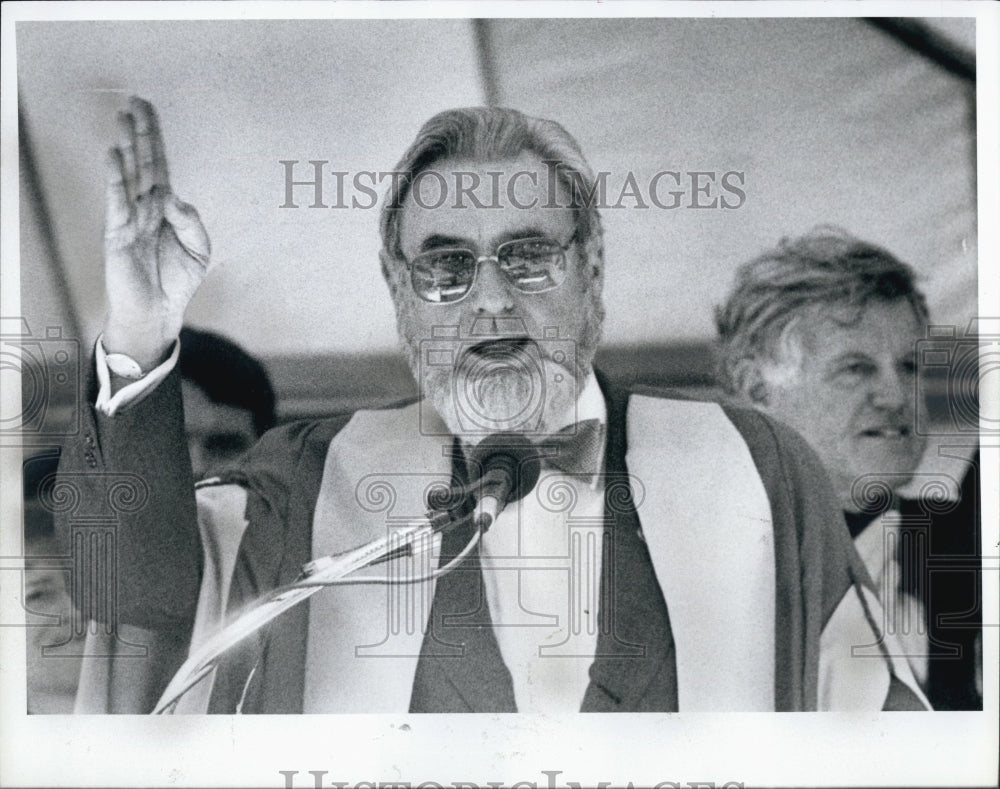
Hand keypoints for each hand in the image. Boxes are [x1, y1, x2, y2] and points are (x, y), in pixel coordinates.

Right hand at [101, 97, 210, 368]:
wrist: (158, 313)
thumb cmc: (176, 281)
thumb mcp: (199, 250)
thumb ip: (191, 222)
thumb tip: (172, 196)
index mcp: (165, 207)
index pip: (159, 165)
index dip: (155, 138)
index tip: (148, 110)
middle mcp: (146, 207)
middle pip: (144, 163)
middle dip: (140, 133)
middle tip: (135, 102)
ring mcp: (130, 219)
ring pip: (129, 176)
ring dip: (126, 147)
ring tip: (122, 120)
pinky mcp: (118, 234)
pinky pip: (117, 202)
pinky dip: (115, 179)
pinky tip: (113, 156)